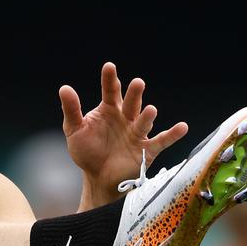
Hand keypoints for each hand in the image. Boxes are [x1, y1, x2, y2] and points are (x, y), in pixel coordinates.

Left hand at [60, 63, 188, 207]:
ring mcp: (137, 133)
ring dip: (148, 116)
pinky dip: (172, 135)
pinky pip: (161, 141)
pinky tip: (182, 127)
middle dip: (134, 94)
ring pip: (144, 121)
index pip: (111, 91)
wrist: (98, 178)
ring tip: (150, 109)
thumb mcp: (75, 130)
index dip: (110, 80)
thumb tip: (64, 88)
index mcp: (109, 110)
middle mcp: (126, 118)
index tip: (109, 67)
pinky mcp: (145, 150)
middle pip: (131, 103)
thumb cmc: (87, 152)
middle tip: (137, 83)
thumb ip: (71, 110)